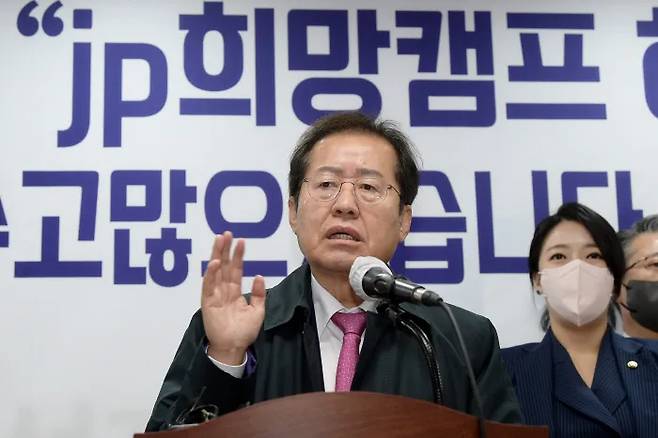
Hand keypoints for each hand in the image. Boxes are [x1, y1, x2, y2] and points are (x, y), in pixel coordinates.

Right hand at [201, 231, 265, 364]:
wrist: (234, 348)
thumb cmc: (244, 331)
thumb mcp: (258, 311)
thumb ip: (259, 294)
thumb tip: (259, 276)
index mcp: (234, 292)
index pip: (236, 269)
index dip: (238, 255)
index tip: (241, 241)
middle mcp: (223, 290)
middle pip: (224, 266)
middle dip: (225, 249)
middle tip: (226, 233)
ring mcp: (215, 295)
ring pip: (216, 271)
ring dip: (218, 255)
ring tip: (220, 240)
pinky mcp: (208, 303)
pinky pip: (209, 286)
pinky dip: (211, 274)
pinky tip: (215, 263)